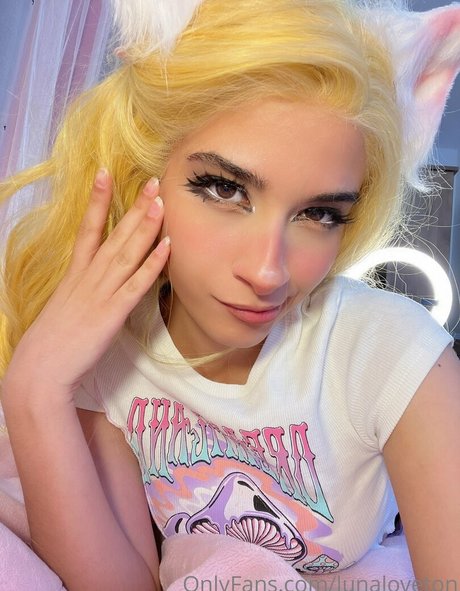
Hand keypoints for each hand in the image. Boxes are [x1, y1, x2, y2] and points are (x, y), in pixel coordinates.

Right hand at [3, 170, 169, 399]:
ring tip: (160, 201)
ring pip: (126, 253)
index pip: (87, 230)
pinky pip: (135, 285)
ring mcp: (100, 294)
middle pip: (114, 235)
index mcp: (74, 275)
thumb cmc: (51, 343)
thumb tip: (97, 285)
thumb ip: (82, 292)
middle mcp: (87, 278)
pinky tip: (166, 248)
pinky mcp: (111, 314)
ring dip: (145, 227)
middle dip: (133, 207)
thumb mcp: (65, 309)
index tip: (105, 175)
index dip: (97, 202)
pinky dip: (152, 265)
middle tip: (152, 181)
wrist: (39, 370)